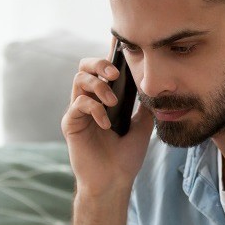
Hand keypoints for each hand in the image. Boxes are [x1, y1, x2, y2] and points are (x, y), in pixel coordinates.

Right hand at [61, 57, 153, 195]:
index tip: (120, 42)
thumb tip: (154, 84)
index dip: (109, 54)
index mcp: (104, 100)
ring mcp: (78, 112)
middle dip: (99, 64)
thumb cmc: (126, 157)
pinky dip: (94, 109)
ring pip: (79, 80)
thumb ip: (144, 104)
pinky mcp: (71, 124)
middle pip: (84, 67)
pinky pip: (78, 104)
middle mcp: (89, 102)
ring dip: (98, 86)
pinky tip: (106, 123)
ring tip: (113, 102)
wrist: (114, 182)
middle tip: (115, 74)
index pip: (103, 71)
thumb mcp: (142, 125)